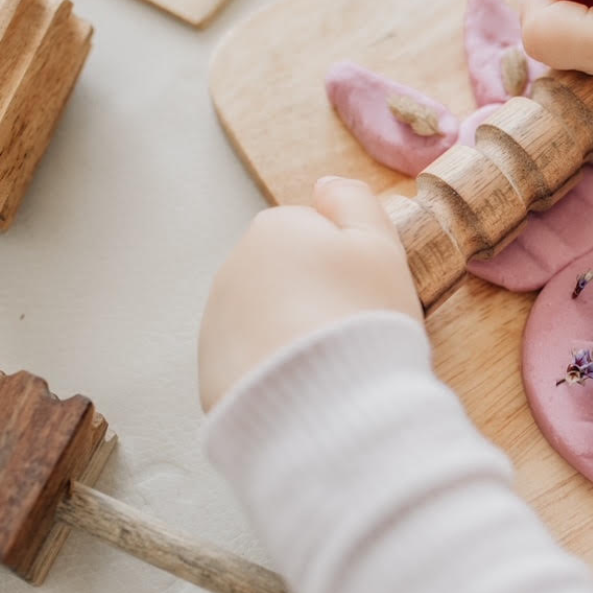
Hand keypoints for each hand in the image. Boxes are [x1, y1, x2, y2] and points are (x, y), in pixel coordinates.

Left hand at [198, 177, 421, 409]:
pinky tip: (304, 389)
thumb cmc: (361, 319)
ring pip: (267, 320)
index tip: (365, 293)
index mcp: (275, 229)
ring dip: (293, 335)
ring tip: (328, 364)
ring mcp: (216, 322)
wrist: (324, 407)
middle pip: (288, 276)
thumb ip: (355, 202)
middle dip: (316, 298)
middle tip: (351, 330)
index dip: (348, 265)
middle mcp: (234, 268)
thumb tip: (326, 185)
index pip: (317, 235)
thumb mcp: (381, 245)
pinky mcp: (211, 373)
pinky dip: (275, 372)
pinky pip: (252, 364)